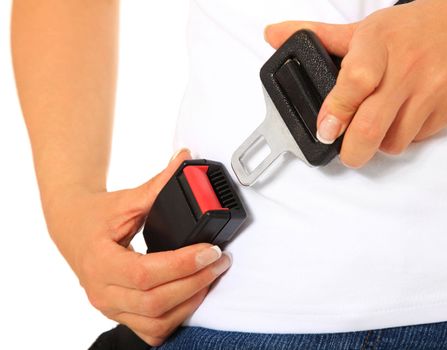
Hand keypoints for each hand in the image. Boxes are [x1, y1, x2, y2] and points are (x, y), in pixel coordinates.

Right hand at [44, 149, 231, 345]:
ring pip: (156, 321)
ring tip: (211, 277)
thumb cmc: (96, 215)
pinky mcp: (118, 314)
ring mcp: (108, 307)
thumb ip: (159, 184)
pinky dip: (175, 318)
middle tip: (220, 262)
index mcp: (100, 261)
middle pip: (155, 301)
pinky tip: (191, 297)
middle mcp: (101, 291)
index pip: (146, 274)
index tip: (211, 250)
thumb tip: (186, 160)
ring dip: (190, 302)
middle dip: (196, 283)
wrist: (71, 228)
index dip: (183, 265)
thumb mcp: (126, 199)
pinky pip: (150, 330)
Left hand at [265, 0, 446, 167]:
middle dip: (351, 151)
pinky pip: (417, 139)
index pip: (354, 82)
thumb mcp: (368, 27)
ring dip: (378, 144)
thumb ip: (320, 36)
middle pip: (371, 127)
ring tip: (377, 126)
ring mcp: (429, 92)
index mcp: (379, 45)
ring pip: (393, 142)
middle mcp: (405, 70)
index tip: (324, 130)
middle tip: (345, 150)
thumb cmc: (419, 26)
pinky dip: (403, 137)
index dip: (336, 110)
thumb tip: (273, 35)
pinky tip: (403, 117)